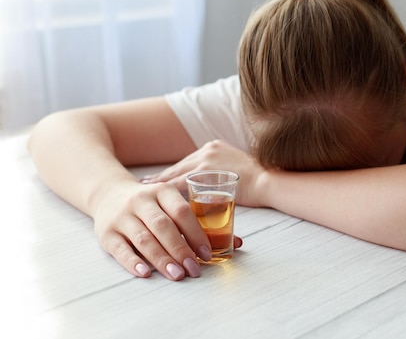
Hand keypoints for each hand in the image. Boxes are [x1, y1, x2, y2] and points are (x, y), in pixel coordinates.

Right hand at [92, 179, 242, 280]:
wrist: (108, 194)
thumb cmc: (151, 204)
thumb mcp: (171, 203)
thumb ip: (199, 220)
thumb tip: (237, 243)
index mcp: (162, 191)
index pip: (181, 211)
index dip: (196, 233)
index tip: (207, 253)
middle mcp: (141, 201)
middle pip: (163, 226)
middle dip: (181, 249)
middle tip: (194, 269)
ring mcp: (123, 217)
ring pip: (144, 239)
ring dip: (162, 259)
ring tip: (177, 275)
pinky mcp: (107, 233)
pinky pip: (121, 249)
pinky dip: (133, 262)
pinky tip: (145, 273)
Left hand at [139, 139, 264, 206]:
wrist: (267, 181)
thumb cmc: (258, 181)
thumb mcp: (238, 170)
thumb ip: (223, 174)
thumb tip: (216, 187)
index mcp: (214, 147)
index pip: (189, 162)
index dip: (174, 172)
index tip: (162, 178)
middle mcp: (207, 150)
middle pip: (179, 166)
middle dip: (162, 177)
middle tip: (144, 185)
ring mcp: (205, 159)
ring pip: (176, 174)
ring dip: (160, 185)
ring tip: (144, 193)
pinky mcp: (205, 172)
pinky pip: (180, 183)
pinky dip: (167, 191)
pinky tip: (157, 198)